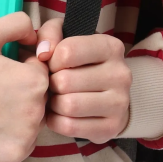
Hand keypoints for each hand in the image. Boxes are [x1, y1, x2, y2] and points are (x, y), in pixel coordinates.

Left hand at [19, 17, 131, 142]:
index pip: (68, 51)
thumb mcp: (65, 37)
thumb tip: (43, 53)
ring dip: (53, 103)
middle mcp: (120, 74)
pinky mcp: (111, 127)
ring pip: (68, 106)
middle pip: (65, 81)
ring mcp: (119, 103)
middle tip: (53, 84)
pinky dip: (56, 121)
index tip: (54, 64)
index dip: (52, 59)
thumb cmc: (79, 61)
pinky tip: (59, 114)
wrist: (106, 93)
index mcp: (110, 47)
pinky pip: (70, 127)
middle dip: (51, 84)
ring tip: (56, 98)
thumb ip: (50, 34)